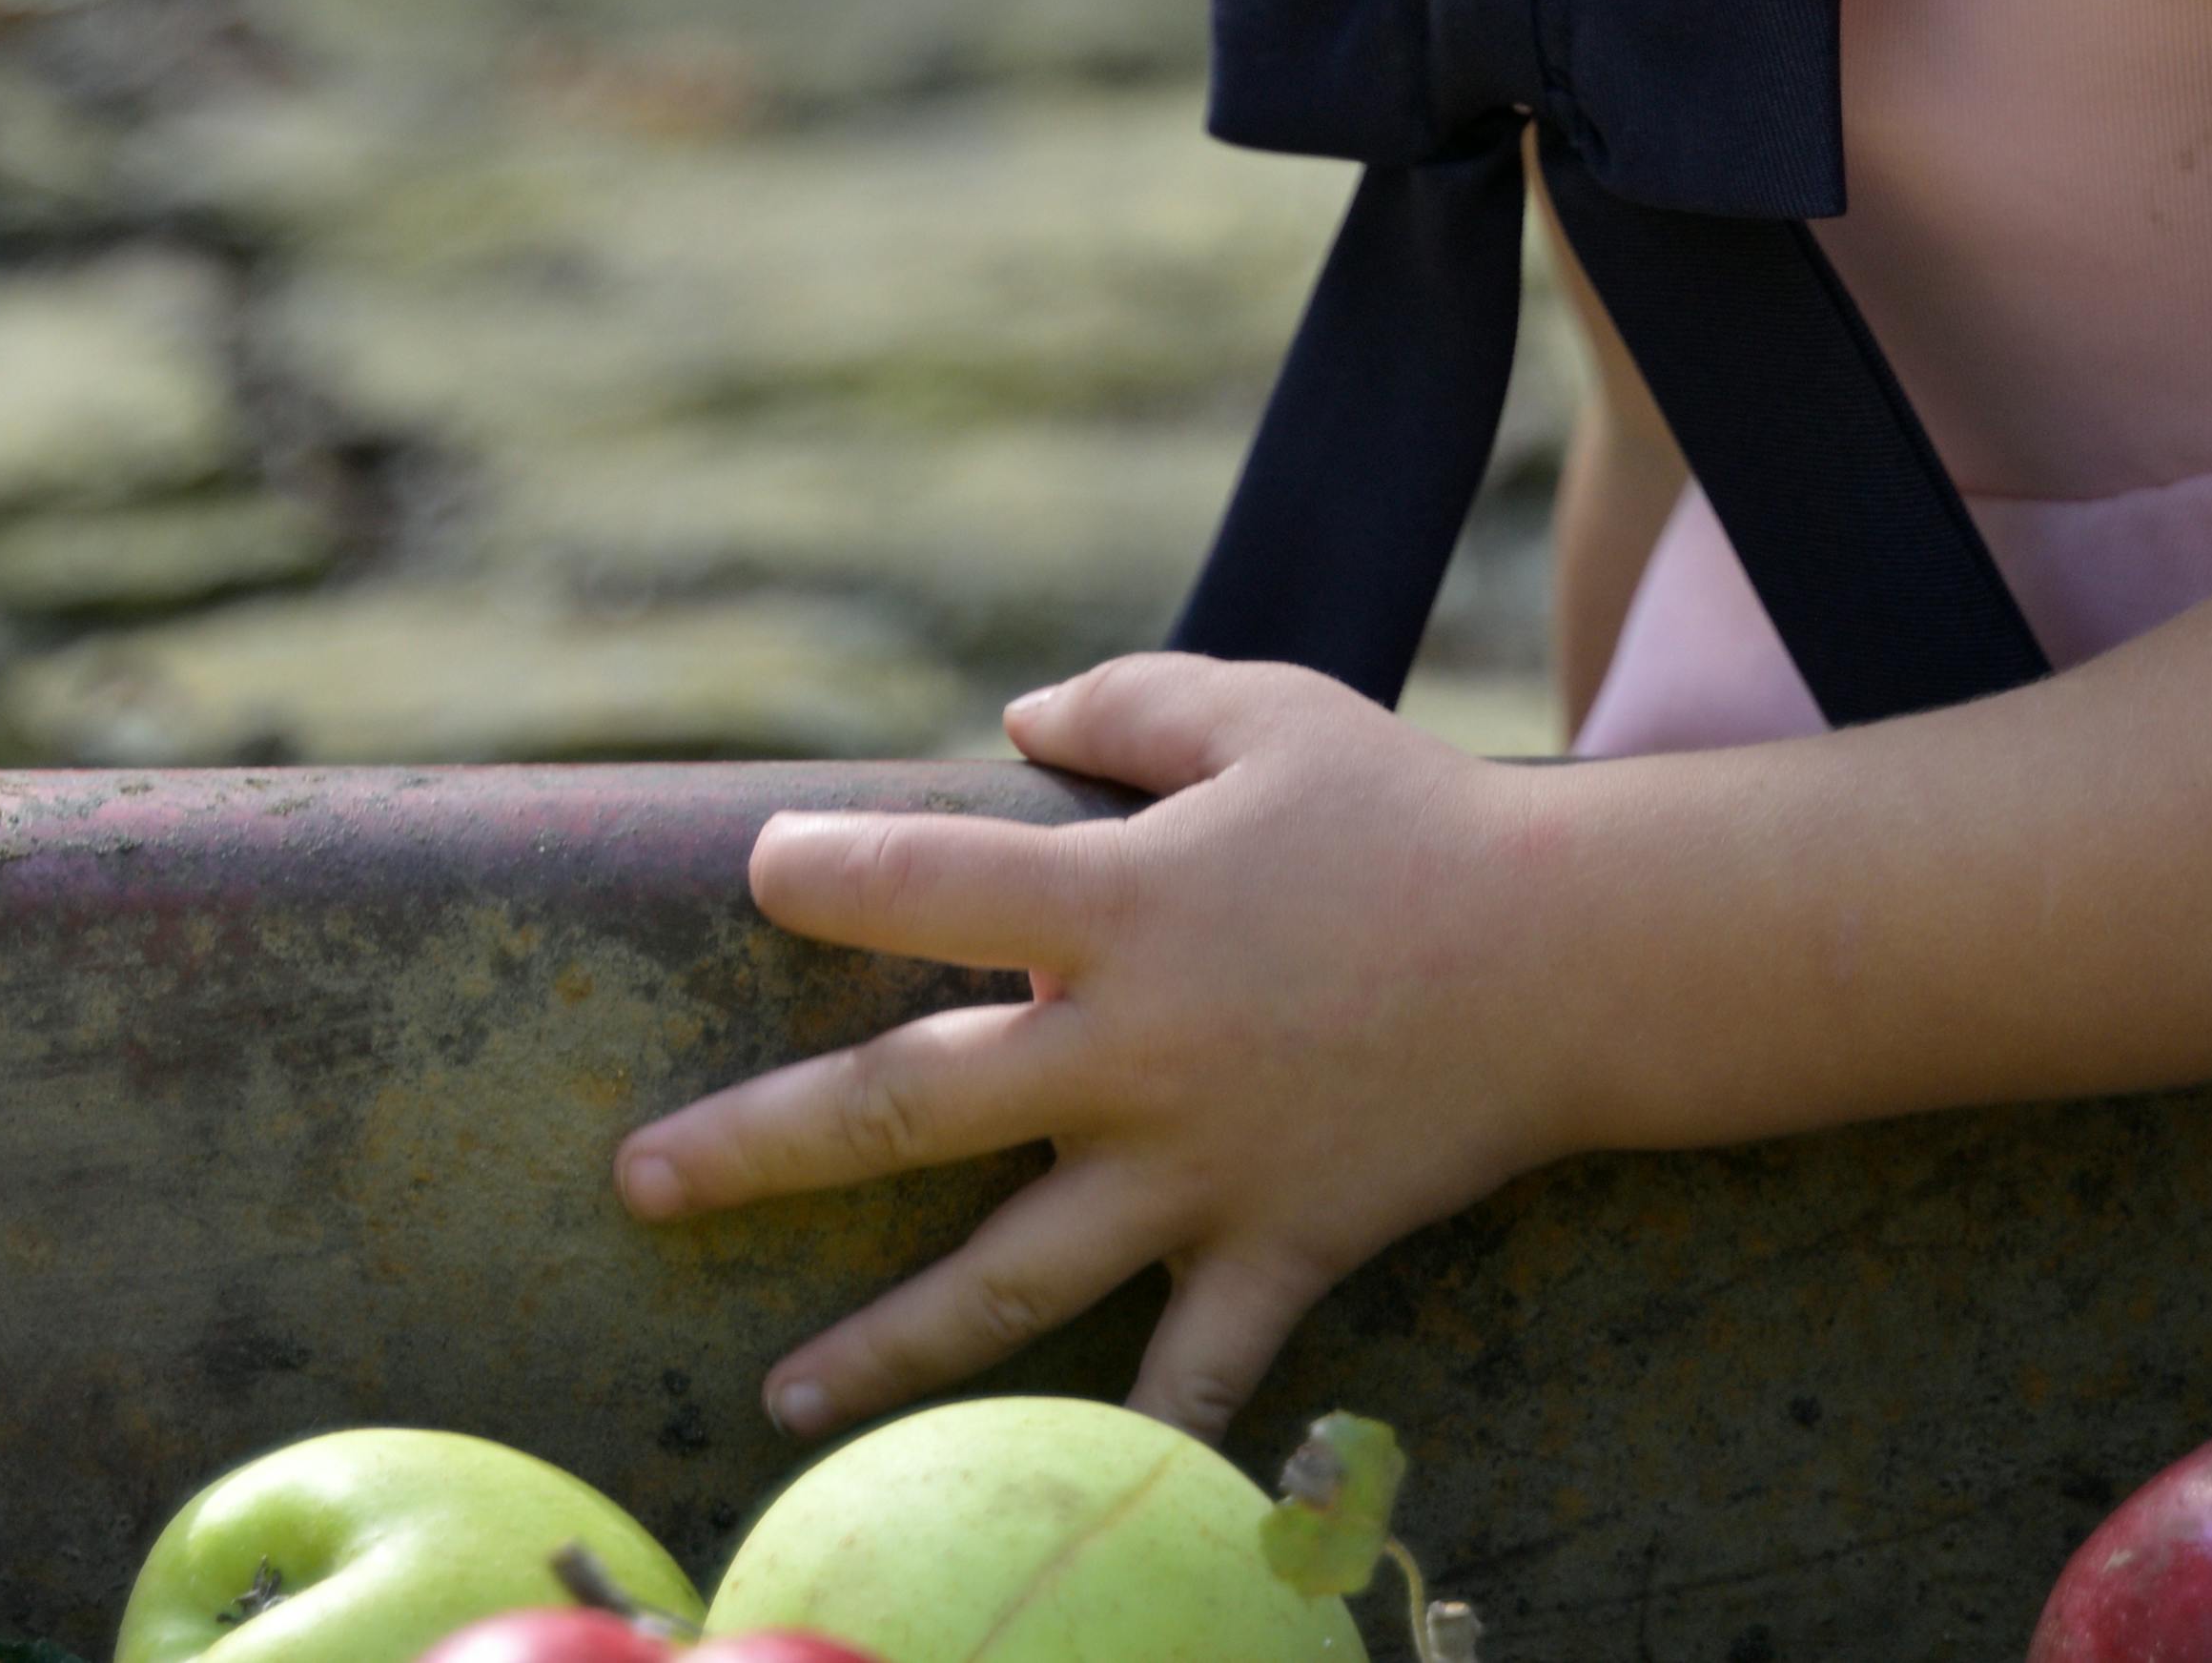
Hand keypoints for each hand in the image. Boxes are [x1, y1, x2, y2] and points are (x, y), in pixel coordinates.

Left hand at [610, 656, 1561, 1442]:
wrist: (1574, 955)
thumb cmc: (1409, 815)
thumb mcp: (1264, 713)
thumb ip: (1125, 706)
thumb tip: (1013, 719)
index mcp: (1118, 903)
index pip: (919, 884)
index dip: (822, 873)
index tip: (766, 874)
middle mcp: (1131, 1051)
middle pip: (904, 1112)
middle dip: (756, 1148)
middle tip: (637, 1183)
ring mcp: (1197, 1169)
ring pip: (1006, 1282)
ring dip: (882, 1347)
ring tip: (779, 1397)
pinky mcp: (1275, 1250)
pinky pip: (1191, 1376)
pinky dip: (1132, 1451)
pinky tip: (1055, 1505)